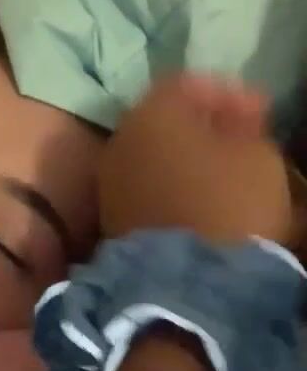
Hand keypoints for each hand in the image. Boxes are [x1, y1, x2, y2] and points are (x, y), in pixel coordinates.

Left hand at [98, 74, 294, 246]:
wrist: (187, 286)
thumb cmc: (229, 205)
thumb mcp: (258, 156)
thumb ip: (245, 127)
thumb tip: (235, 122)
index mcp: (152, 112)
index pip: (187, 83)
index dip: (228, 93)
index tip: (260, 111)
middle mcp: (121, 140)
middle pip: (165, 121)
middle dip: (204, 126)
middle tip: (242, 138)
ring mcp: (111, 184)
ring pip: (154, 157)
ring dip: (187, 160)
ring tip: (224, 174)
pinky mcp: (112, 222)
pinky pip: (147, 191)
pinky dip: (173, 189)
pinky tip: (202, 201)